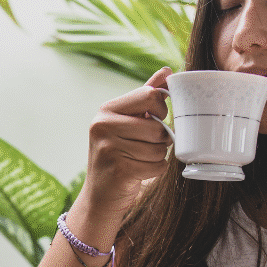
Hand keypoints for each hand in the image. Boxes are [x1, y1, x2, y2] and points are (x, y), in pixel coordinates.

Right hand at [75, 66, 172, 216]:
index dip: (162, 109)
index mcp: (106, 110)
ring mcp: (108, 148)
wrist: (100, 195)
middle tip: (147, 145)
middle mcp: (103, 126)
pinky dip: (155, 171)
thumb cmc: (118, 154)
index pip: (150, 95)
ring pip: (159, 148)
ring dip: (158, 156)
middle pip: (157, 126)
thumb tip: (167, 71)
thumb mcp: (127, 121)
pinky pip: (157, 166)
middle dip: (161, 138)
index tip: (155, 119)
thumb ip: (146, 96)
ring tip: (140, 159)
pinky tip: (140, 171)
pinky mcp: (119, 169)